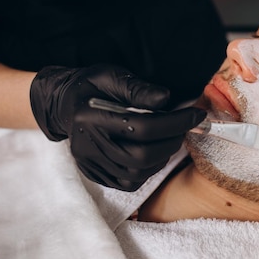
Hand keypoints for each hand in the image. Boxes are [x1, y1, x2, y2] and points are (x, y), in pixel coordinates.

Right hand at [30, 64, 206, 190]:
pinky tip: (153, 151)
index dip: (175, 121)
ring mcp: (91, 163)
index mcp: (90, 117)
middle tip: (184, 126)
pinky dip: (148, 170)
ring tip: (170, 136)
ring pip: (137, 173)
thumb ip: (137, 88)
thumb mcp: (110, 75)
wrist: (62, 105)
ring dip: (163, 156)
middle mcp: (88, 145)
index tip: (196, 114)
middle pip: (141, 155)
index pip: (142, 126)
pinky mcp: (96, 174)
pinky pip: (129, 182)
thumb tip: (166, 98)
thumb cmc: (90, 86)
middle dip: (172, 141)